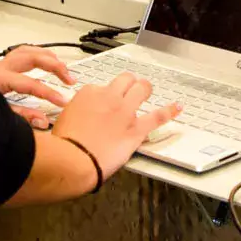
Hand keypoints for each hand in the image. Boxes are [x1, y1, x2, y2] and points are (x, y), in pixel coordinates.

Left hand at [0, 46, 73, 129]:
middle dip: (55, 67)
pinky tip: (47, 61)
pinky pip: (23, 52)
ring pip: (29, 50)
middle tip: (70, 80)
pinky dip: (38, 54)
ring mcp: (0, 62)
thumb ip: (22, 118)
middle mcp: (0, 67)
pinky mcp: (0, 63)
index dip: (49, 92)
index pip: (30, 84)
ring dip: (49, 57)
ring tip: (64, 68)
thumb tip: (44, 120)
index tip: (64, 100)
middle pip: (33, 58)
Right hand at [51, 72, 182, 178]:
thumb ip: (76, 112)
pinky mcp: (136, 129)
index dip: (103, 96)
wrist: (74, 160)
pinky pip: (157, 116)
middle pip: (125, 80)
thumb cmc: (65, 144)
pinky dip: (170, 111)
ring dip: (145, 88)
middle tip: (129, 88)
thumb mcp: (63, 119)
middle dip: (128, 83)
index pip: (101, 86)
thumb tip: (80, 116)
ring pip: (142, 89)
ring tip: (147, 90)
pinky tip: (177, 107)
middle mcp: (109, 97)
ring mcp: (125, 112)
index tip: (102, 104)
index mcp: (89, 93)